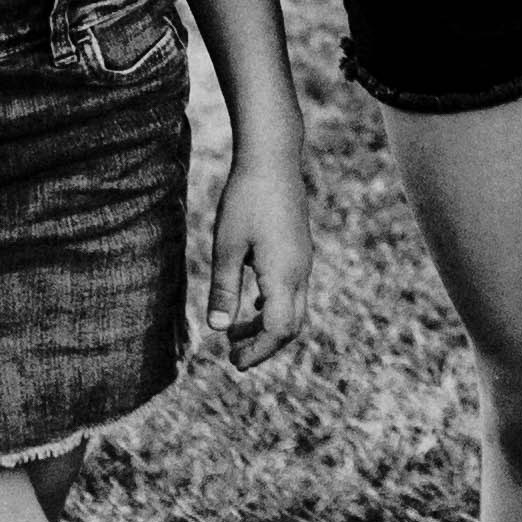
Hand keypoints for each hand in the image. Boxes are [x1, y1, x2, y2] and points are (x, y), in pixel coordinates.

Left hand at [205, 132, 312, 364]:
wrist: (273, 159)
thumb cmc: (246, 199)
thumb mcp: (225, 247)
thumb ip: (223, 289)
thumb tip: (218, 329)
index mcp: (283, 274)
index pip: (278, 329)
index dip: (257, 351)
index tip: (233, 361)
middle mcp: (300, 272)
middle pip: (291, 325)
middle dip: (263, 346)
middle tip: (233, 356)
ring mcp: (303, 260)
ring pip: (293, 309)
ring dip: (266, 326)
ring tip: (235, 332)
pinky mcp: (299, 250)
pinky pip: (293, 291)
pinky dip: (273, 307)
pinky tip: (251, 304)